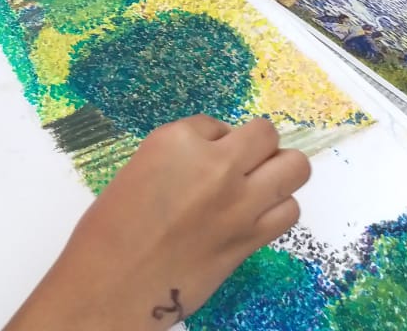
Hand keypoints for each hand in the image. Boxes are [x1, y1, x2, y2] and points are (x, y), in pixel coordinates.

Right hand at [7, 116, 310, 330]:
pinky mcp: (251, 238)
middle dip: (258, 145)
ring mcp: (239, 201)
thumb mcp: (141, 168)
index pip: (216, 124)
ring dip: (278, 172)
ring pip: (295, 167)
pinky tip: (255, 215)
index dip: (212, 142)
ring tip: (257, 187)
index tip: (199, 161)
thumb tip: (218, 155)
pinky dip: (278, 208)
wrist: (114, 283)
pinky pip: (289, 210)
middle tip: (242, 163)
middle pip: (266, 134)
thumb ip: (183, 155)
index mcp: (177, 141)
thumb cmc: (112, 227)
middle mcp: (215, 164)